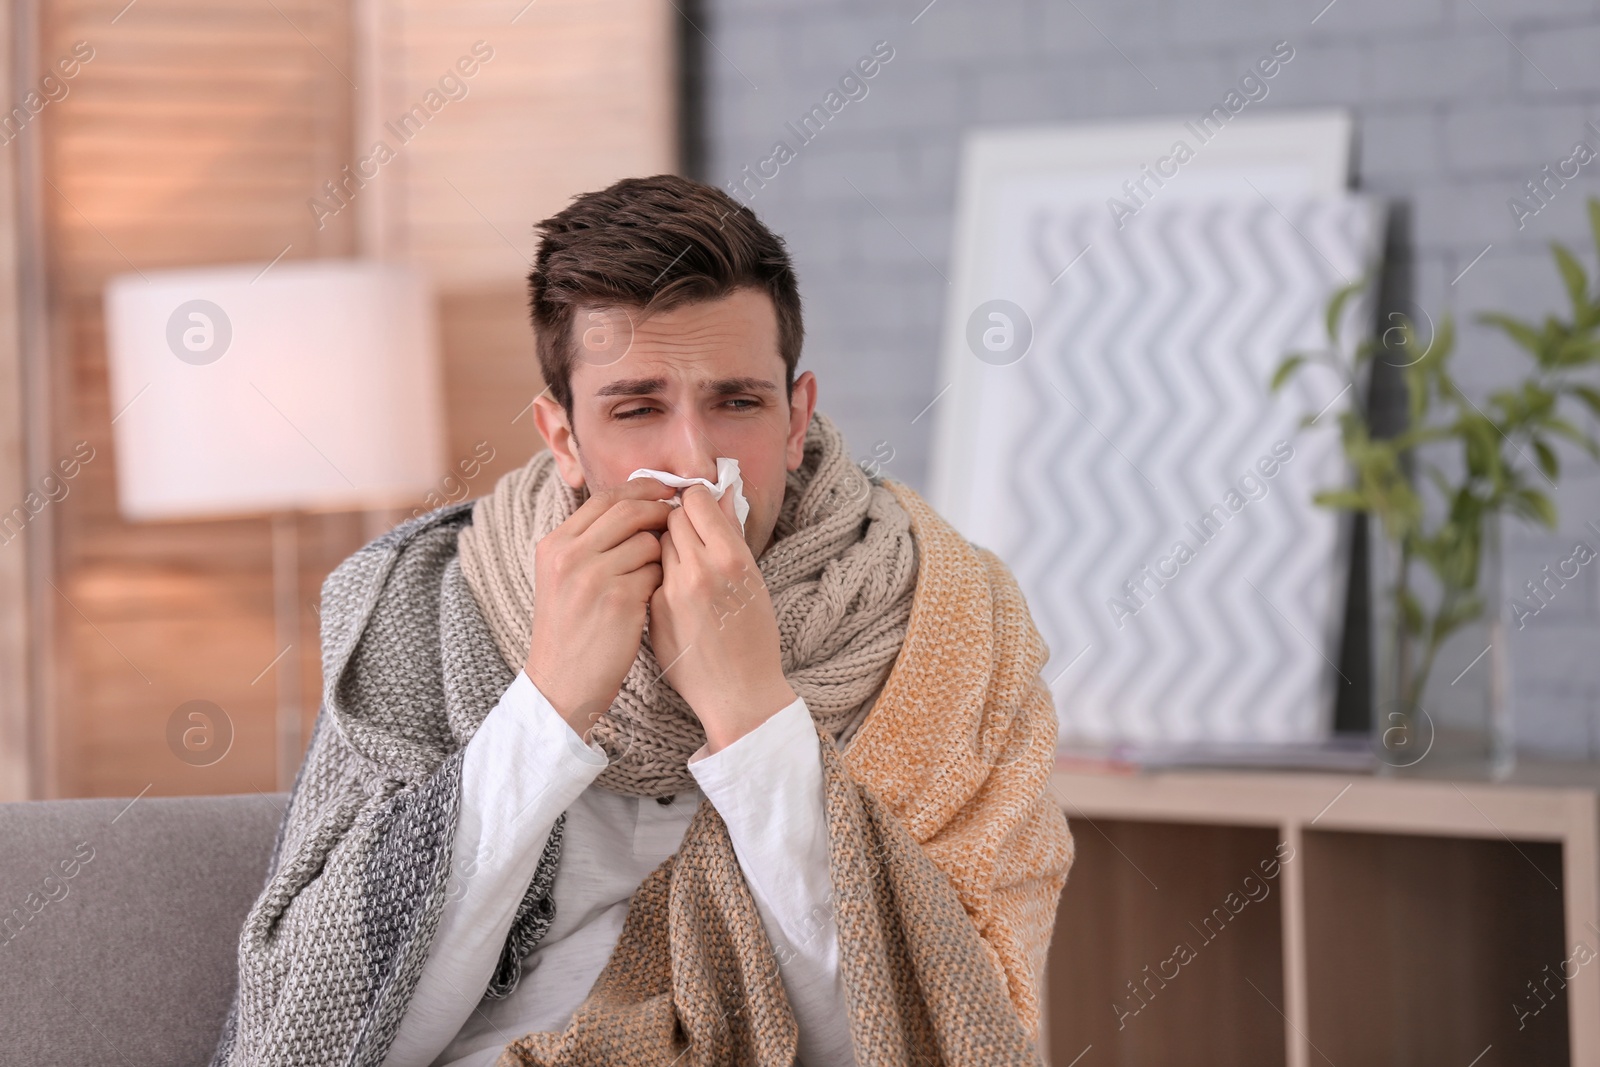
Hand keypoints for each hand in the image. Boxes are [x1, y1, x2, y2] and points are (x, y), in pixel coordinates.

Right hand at [524, 476, 676, 742]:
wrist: (563, 682)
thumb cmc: (571, 630)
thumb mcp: (561, 578)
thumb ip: (587, 543)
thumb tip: (633, 505)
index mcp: (555, 544)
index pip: (604, 498)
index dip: (640, 489)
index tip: (664, 490)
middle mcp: (570, 555)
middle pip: (628, 511)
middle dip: (660, 511)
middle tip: (678, 519)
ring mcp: (593, 577)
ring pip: (647, 542)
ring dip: (662, 554)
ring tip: (657, 573)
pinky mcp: (619, 600)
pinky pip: (657, 573)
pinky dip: (663, 581)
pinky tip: (656, 598)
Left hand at [649, 483, 797, 753]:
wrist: (739, 692)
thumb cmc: (755, 636)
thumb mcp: (754, 580)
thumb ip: (733, 536)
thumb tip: (722, 495)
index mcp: (731, 558)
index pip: (696, 502)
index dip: (695, 500)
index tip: (698, 506)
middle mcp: (699, 571)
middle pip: (671, 519)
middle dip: (677, 520)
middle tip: (690, 534)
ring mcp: (672, 592)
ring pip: (657, 545)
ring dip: (666, 546)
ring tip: (685, 565)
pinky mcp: (653, 612)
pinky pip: (651, 575)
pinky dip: (659, 576)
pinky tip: (674, 593)